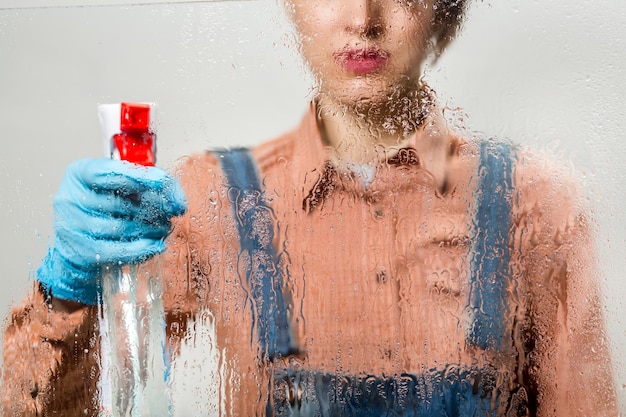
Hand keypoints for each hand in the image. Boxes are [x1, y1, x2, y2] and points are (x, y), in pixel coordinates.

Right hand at [37, 158, 187, 305]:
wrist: (81, 246)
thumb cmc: (106, 209)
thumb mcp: (124, 188)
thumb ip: (151, 186)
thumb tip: (178, 202)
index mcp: (81, 173)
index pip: (110, 172)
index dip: (139, 176)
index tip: (162, 181)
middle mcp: (71, 197)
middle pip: (119, 202)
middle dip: (151, 208)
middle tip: (168, 212)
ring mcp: (72, 226)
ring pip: (120, 227)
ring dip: (149, 229)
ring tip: (162, 228)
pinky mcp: (79, 251)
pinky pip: (116, 251)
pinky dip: (141, 249)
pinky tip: (155, 246)